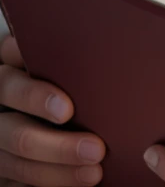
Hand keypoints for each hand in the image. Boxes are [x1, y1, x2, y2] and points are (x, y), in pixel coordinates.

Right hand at [0, 35, 104, 185]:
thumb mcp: (49, 64)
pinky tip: (76, 184)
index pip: (9, 85)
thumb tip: (95, 50)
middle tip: (96, 149)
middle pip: (17, 133)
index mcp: (5, 79)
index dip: (35, 97)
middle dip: (58, 147)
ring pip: (19, 165)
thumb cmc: (55, 77)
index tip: (68, 109)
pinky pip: (21, 185)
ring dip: (59, 172)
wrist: (35, 106)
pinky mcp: (4, 172)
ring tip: (94, 172)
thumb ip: (57, 60)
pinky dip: (50, 185)